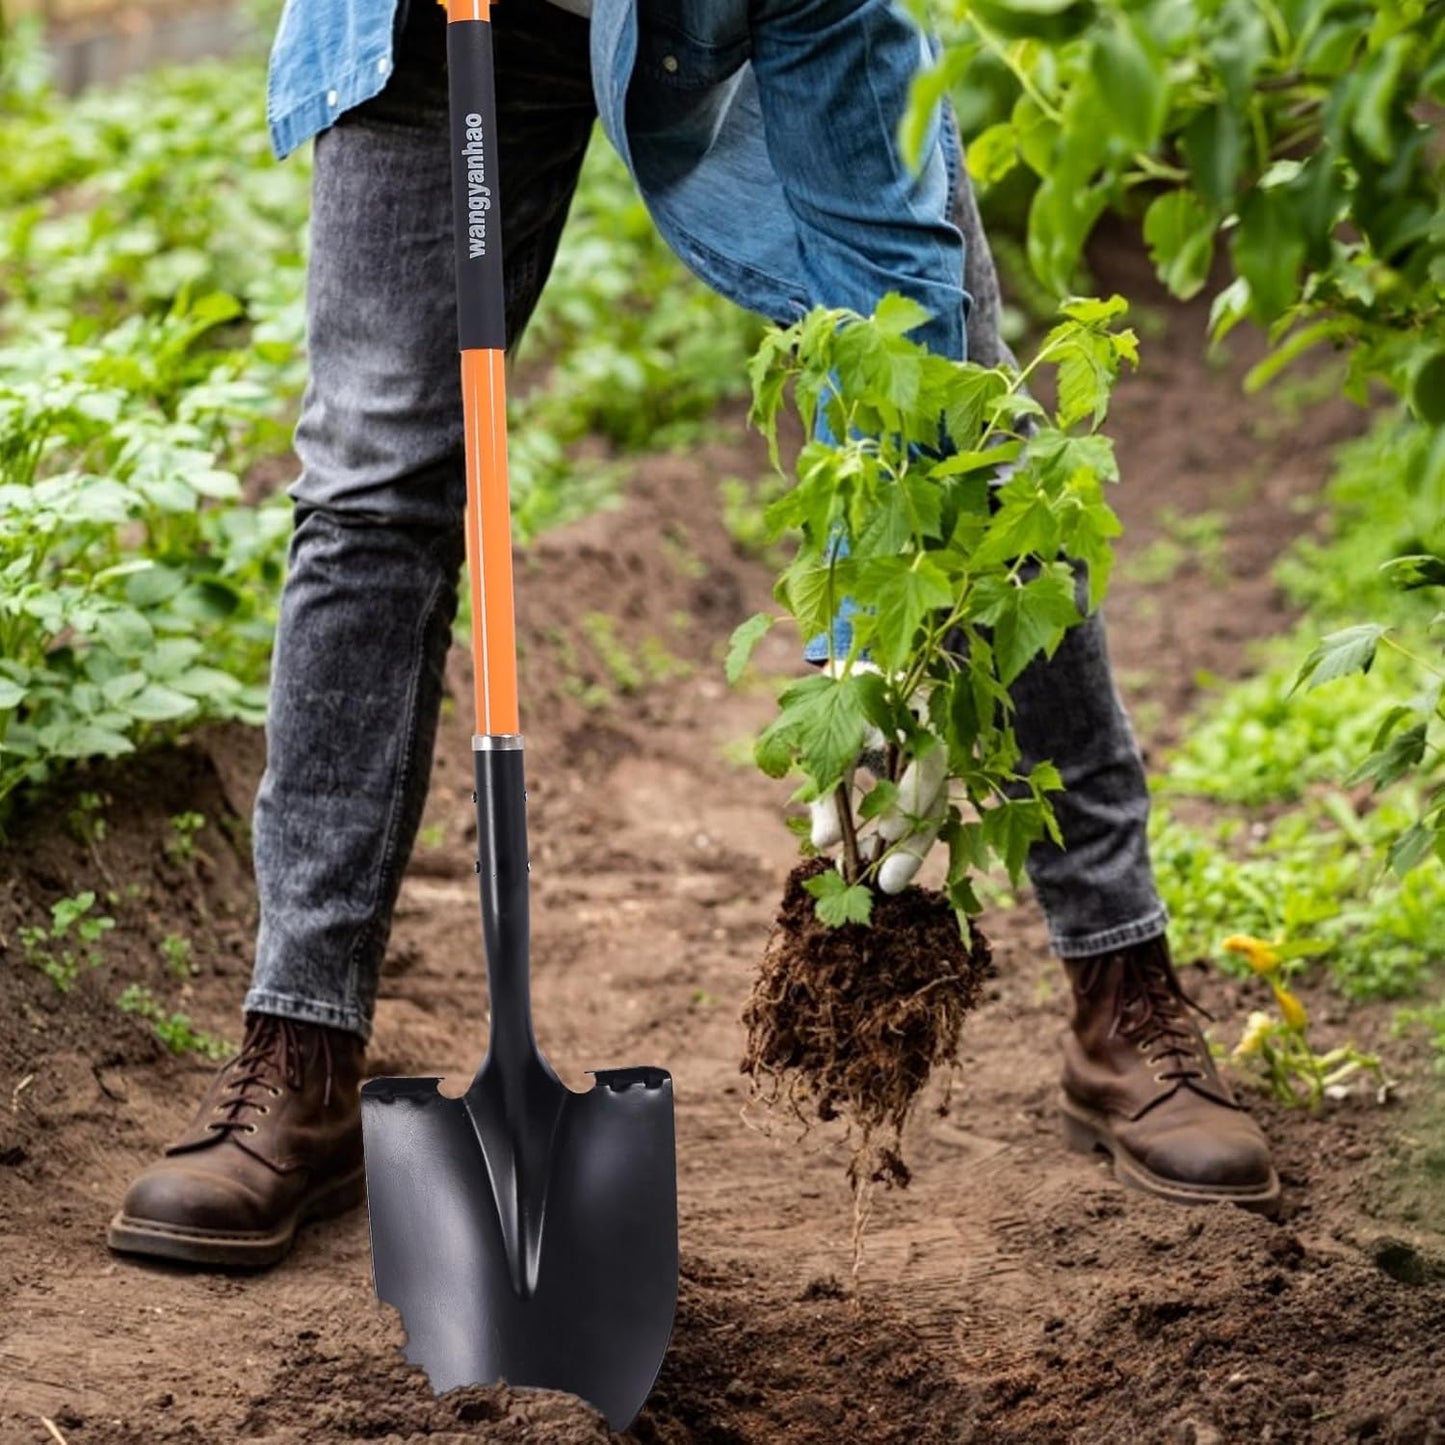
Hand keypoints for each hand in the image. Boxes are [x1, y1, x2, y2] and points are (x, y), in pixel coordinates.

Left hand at [806, 663, 948, 894]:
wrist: (860, 661)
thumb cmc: (840, 693)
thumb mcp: (826, 733)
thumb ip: (829, 786)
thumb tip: (827, 845)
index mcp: (917, 712)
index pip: (928, 762)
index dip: (910, 800)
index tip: (886, 837)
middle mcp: (937, 736)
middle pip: (936, 799)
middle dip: (912, 847)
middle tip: (887, 887)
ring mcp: (936, 756)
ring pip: (932, 810)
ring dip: (908, 848)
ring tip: (882, 882)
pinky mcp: (927, 772)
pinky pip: (924, 808)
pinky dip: (905, 835)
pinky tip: (882, 857)